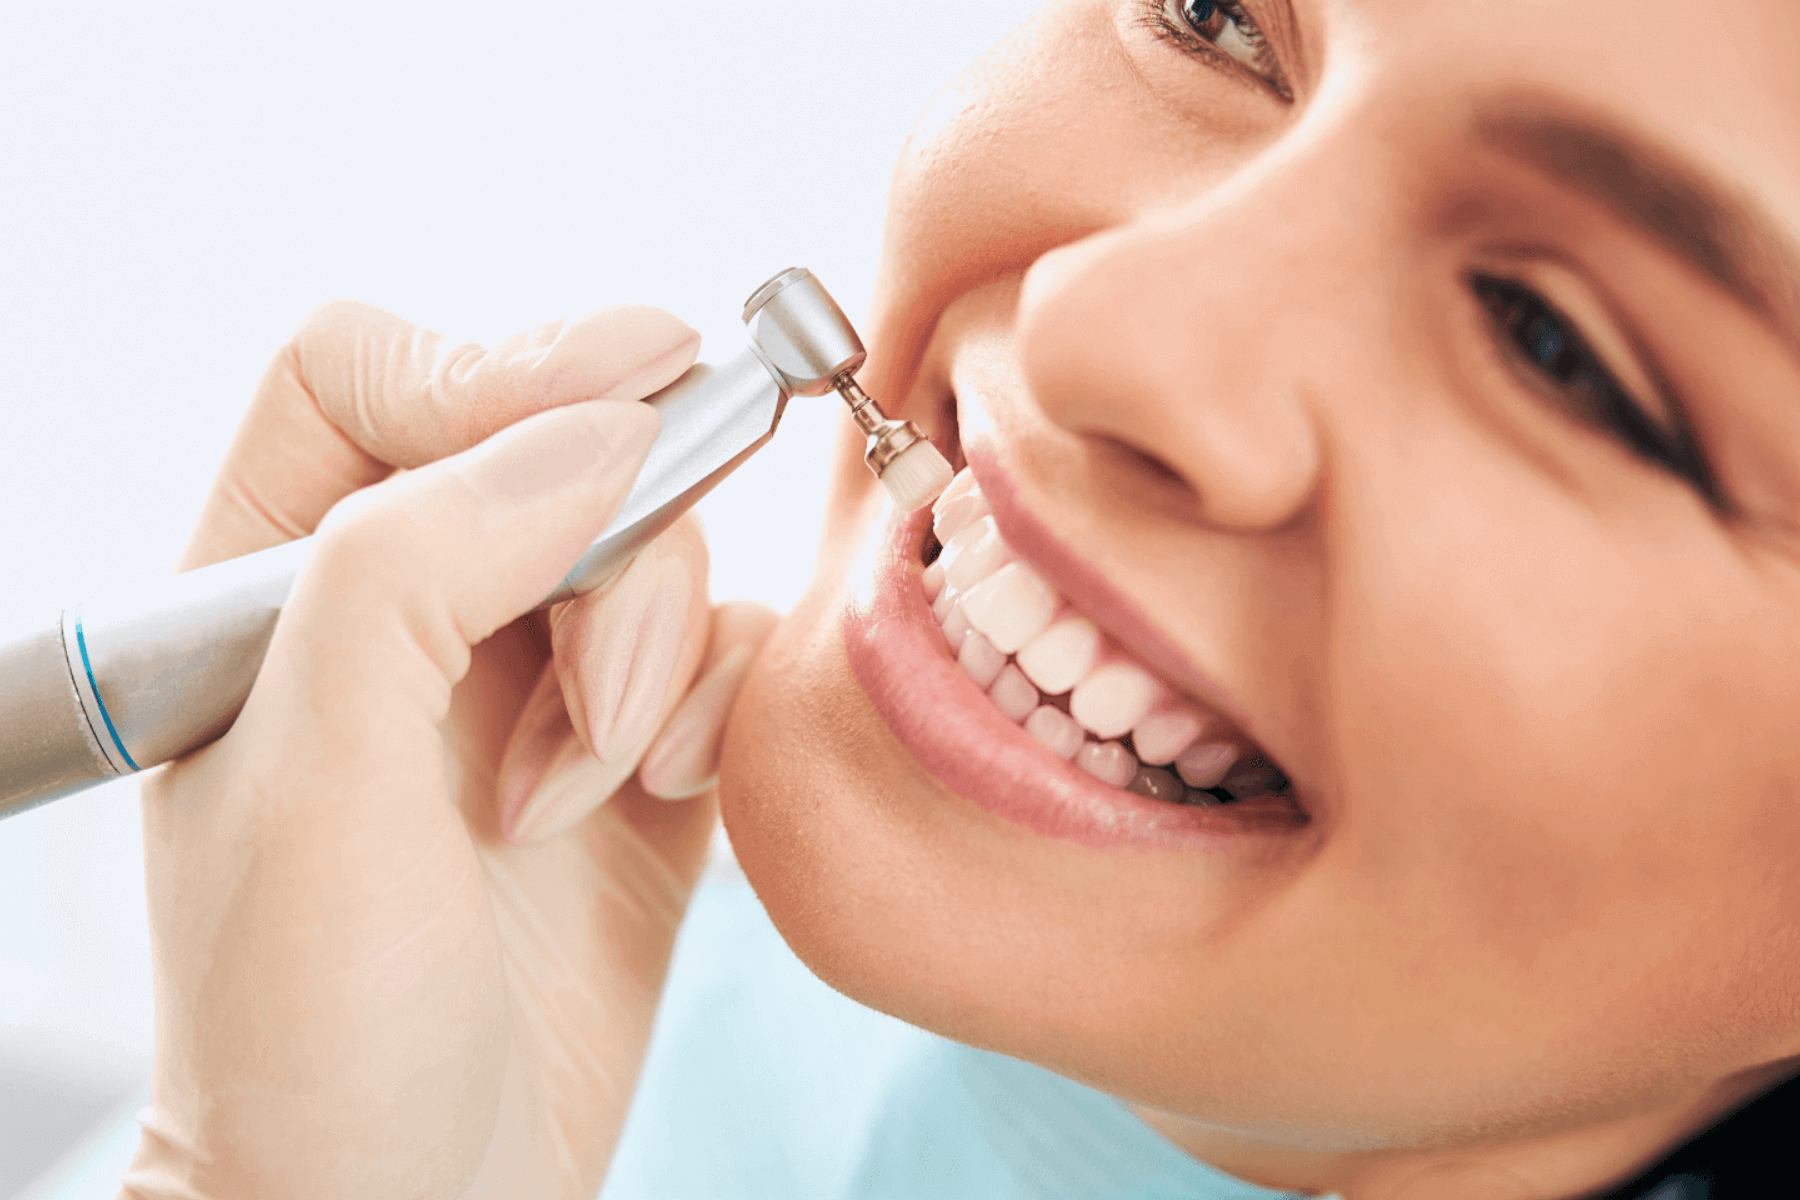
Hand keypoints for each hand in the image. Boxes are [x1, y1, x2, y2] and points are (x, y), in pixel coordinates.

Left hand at [119, 301, 775, 1199]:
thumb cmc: (313, 1036)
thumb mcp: (316, 785)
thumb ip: (417, 567)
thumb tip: (592, 428)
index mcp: (274, 591)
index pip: (367, 375)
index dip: (492, 364)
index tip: (629, 387)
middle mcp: (406, 616)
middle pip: (547, 446)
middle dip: (604, 553)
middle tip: (592, 699)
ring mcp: (527, 681)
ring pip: (655, 546)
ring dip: (650, 654)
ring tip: (586, 790)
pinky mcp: (637, 754)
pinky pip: (724, 647)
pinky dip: (717, 704)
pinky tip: (666, 795)